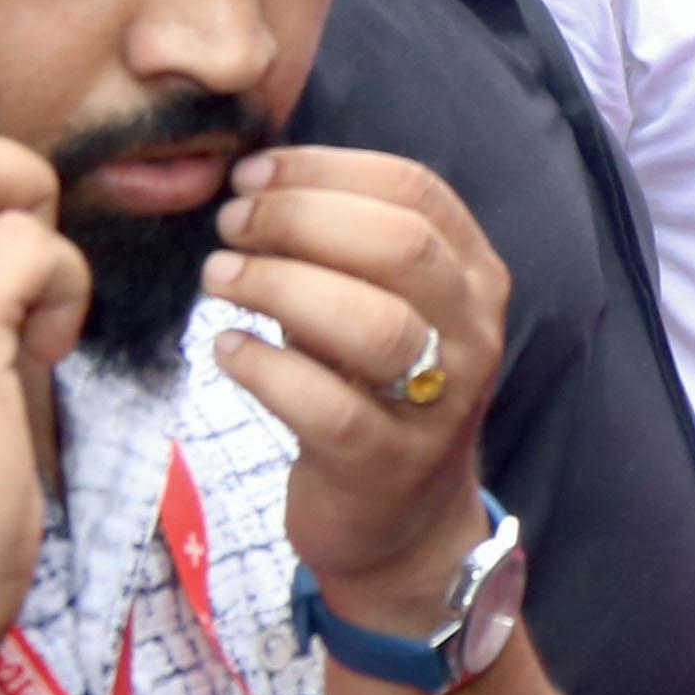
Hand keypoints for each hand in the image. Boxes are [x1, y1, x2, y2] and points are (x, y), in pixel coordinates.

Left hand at [204, 145, 508, 627]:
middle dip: (300, 219)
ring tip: (219, 277)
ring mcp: (439, 402)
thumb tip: (256, 181)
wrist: (401, 524)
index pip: (416, 192)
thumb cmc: (372, 393)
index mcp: (475, 277)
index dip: (327, 170)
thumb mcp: (378, 308)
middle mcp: (473, 332)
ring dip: (280, 285)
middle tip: (229, 224)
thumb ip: (340, 248)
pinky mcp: (386, 463)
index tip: (253, 172)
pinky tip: (226, 350)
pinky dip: (264, 368)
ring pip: (372, 323)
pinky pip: (324, 406)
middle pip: (399, 245)